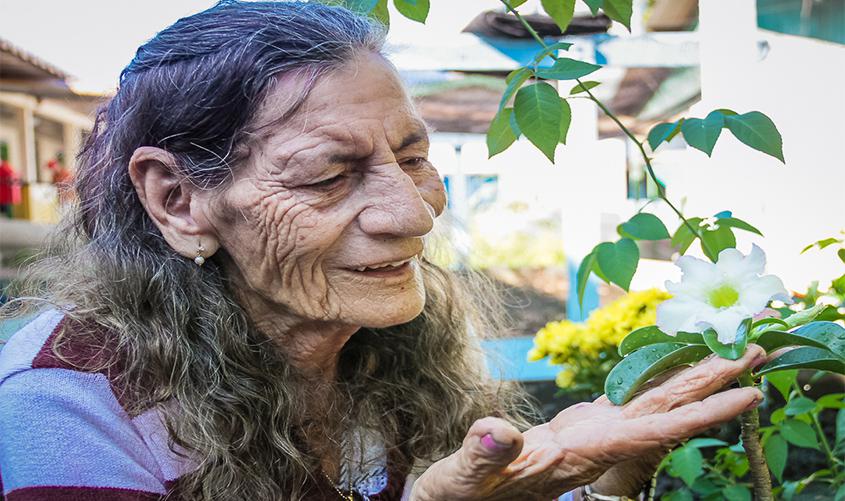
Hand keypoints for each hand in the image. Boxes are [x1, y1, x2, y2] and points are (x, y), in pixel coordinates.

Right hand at [411, 345, 766, 499]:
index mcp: (580, 456)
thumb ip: (483, 454)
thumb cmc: (462, 497)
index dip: (702, 415)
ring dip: (692, 376)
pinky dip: (654, 378)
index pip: (652, 433)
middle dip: (713, 382)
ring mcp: (592, 437)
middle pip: (667, 411)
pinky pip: (629, 400)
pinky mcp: (581, 430)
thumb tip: (496, 430)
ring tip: (729, 350)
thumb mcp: (463, 478)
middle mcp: (599, 447)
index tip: (747, 395)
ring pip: (652, 402)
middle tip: (756, 350)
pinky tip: (669, 366)